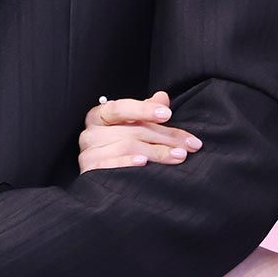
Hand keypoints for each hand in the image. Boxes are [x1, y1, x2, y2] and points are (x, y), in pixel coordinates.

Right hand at [77, 89, 202, 172]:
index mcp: (100, 115)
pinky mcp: (90, 170)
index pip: (122, 108)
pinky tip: (143, 163)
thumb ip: (146, 111)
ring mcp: (88, 152)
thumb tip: (163, 97)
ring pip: (126, 147)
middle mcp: (91, 132)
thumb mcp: (131, 126)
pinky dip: (127, 163)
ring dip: (156, 152)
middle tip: (188, 145)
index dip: (145, 109)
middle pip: (132, 131)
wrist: (98, 179)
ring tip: (178, 156)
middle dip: (164, 137)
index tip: (167, 114)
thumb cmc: (115, 146)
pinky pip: (109, 165)